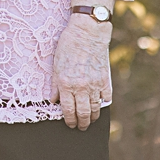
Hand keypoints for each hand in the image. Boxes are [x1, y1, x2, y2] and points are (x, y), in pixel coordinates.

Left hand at [53, 14, 111, 128]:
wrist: (87, 32)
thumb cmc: (68, 45)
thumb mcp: (56, 63)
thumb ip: (55, 84)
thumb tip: (53, 100)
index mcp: (66, 83)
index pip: (68, 110)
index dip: (69, 120)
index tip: (70, 124)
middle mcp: (80, 87)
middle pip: (82, 114)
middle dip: (81, 124)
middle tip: (80, 127)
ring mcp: (94, 85)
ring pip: (94, 109)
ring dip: (92, 118)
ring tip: (89, 120)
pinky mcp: (105, 80)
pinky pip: (105, 99)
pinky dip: (102, 104)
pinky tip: (99, 106)